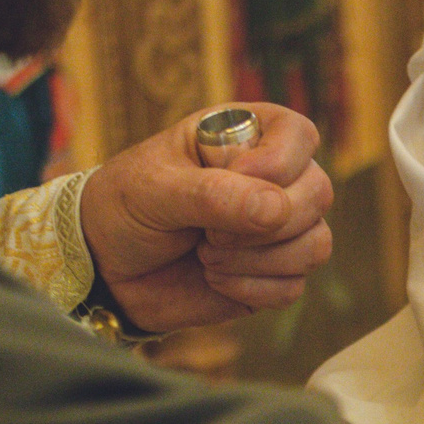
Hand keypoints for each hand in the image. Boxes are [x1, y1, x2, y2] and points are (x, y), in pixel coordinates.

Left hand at [79, 102, 334, 331]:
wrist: (105, 266)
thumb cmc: (125, 207)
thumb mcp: (155, 188)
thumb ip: (213, 194)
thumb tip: (276, 211)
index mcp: (248, 135)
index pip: (300, 136)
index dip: (275, 163)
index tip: (229, 179)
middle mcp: (274, 178)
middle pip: (318, 193)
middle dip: (263, 222)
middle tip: (207, 231)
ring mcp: (279, 229)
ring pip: (315, 244)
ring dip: (256, 259)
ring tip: (206, 254)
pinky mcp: (275, 274)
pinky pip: (294, 286)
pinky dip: (251, 288)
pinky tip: (214, 278)